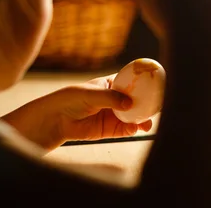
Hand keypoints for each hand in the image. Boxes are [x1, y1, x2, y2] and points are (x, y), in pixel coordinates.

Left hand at [0, 75, 152, 151]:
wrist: (55, 120)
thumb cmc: (71, 99)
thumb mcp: (91, 94)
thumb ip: (110, 98)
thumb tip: (129, 104)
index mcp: (110, 84)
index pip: (130, 82)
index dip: (143, 84)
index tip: (155, 85)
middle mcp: (115, 99)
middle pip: (135, 100)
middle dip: (146, 105)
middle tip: (155, 108)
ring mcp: (113, 114)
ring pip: (132, 116)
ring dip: (141, 119)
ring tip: (147, 123)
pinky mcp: (109, 129)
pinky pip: (124, 129)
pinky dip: (131, 129)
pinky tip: (135, 129)